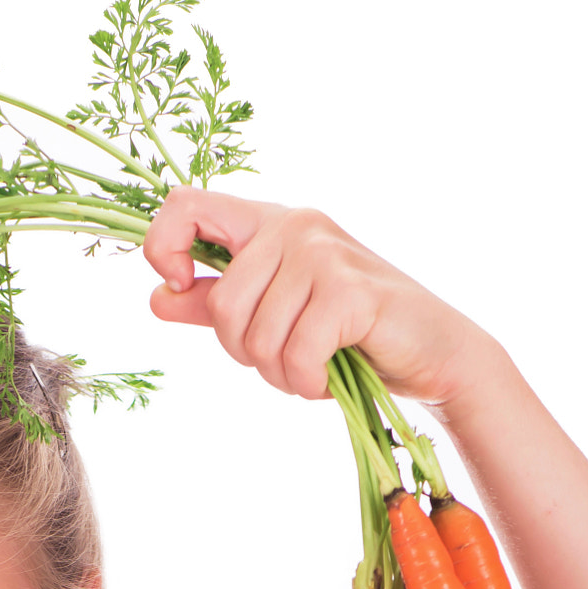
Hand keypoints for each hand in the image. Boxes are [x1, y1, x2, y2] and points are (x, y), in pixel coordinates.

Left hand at [142, 186, 495, 407]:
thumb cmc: (349, 334)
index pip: (185, 205)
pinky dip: (307, 382)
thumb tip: (156, 296)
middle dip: (246, 353)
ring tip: (315, 366)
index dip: (163, 247)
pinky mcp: (350, 289)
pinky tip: (328, 378)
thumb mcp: (271, 315)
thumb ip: (213, 304)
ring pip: (256, 337)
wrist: (431, 353)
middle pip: (224, 305)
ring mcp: (323, 252)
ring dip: (281, 373)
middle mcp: (294, 225)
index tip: (179, 285)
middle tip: (287, 357)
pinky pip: (296, 353)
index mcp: (267, 223)